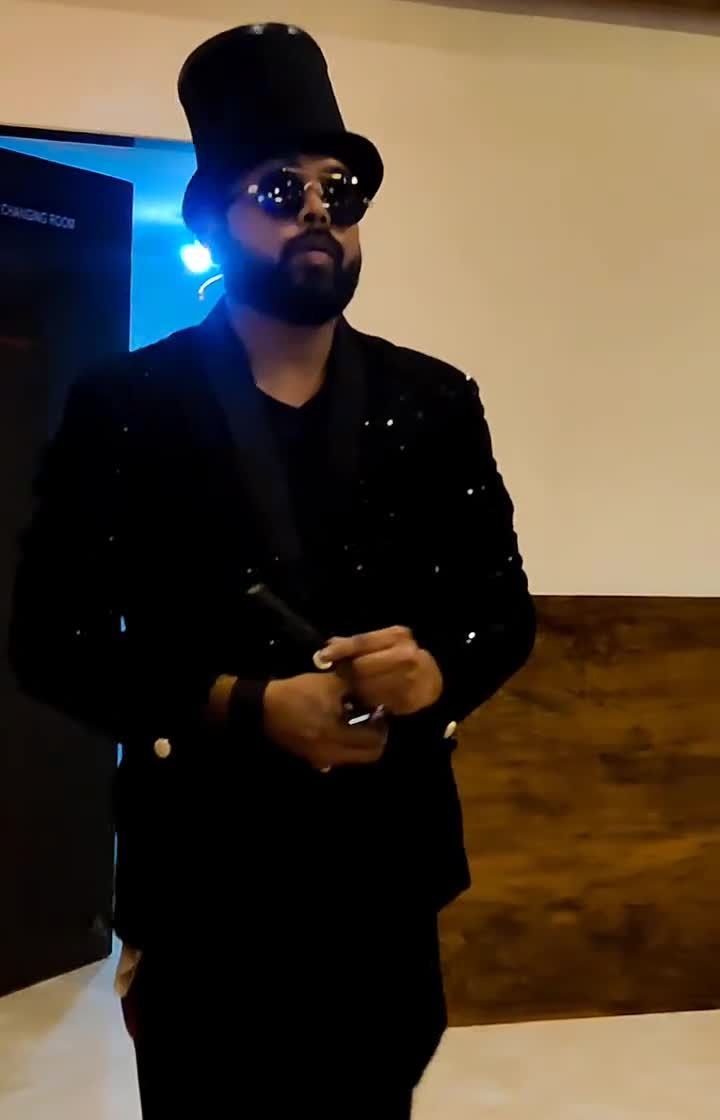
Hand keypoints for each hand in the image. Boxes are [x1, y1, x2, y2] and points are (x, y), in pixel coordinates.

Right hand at [262, 672, 387, 770]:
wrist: (263, 707)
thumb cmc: (298, 693)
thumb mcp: (330, 684)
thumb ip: (357, 689)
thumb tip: (376, 696)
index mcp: (336, 735)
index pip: (375, 741)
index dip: (382, 725)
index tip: (380, 710)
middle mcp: (332, 754)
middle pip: (368, 755)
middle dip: (375, 737)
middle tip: (373, 719)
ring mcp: (321, 760)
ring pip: (354, 757)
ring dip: (361, 742)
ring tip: (357, 722)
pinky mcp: (312, 759)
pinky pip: (338, 757)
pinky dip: (345, 745)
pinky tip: (340, 728)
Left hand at [320, 627, 442, 715]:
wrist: (432, 683)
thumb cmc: (400, 660)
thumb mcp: (382, 645)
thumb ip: (356, 646)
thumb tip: (328, 646)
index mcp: (398, 635)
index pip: (362, 642)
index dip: (340, 650)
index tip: (321, 656)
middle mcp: (407, 653)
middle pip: (361, 666)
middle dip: (347, 674)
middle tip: (342, 679)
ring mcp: (410, 677)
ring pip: (367, 686)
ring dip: (357, 690)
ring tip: (357, 690)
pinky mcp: (409, 698)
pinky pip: (377, 702)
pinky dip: (369, 702)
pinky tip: (370, 700)